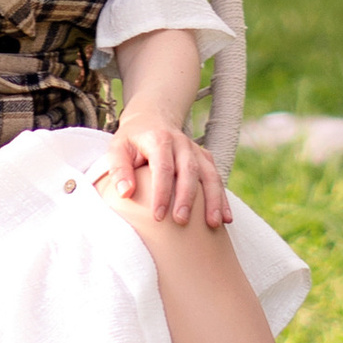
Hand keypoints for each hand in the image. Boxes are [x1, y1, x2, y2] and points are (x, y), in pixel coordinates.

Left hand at [103, 112, 229, 229]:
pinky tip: (225, 218)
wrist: (151, 119)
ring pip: (209, 174)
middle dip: (187, 197)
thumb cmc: (131, 141)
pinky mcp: (204, 158)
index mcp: (159, 139)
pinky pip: (216, 177)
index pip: (163, 167)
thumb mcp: (117, 149)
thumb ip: (119, 169)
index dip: (161, 192)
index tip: (157, 216)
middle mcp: (181, 143)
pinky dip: (222, 198)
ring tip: (213, 223)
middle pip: (189, 170)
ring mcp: (195, 150)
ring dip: (213, 199)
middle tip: (181, 221)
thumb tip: (126, 193)